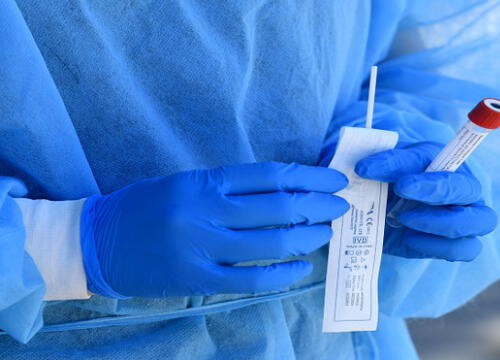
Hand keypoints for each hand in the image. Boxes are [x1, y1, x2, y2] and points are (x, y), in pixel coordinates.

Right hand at [81, 162, 348, 297]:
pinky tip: (302, 267)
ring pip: (271, 242)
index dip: (310, 176)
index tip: (334, 179)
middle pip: (280, 206)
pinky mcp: (198, 280)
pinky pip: (252, 279)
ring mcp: (202, 247)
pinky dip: (283, 274)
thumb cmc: (146, 206)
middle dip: (319, 204)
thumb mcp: (187, 182)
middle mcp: (206, 210)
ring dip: (308, 237)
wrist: (97, 242)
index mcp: (204, 181)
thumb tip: (285, 190)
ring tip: (326, 232)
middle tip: (341, 205)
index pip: (272, 175)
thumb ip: (231, 186)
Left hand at [355, 142, 496, 261]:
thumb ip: (385, 164)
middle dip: (436, 196)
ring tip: (405, 219)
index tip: (401, 184)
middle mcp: (467, 192)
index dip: (433, 181)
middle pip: (471, 192)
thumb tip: (365, 168)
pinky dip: (437, 246)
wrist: (384, 208)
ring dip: (440, 224)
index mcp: (454, 165)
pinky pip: (465, 249)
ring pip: (480, 223)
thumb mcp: (389, 165)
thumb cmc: (392, 179)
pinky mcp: (458, 243)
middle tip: (402, 198)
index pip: (455, 170)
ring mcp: (468, 219)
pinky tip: (409, 239)